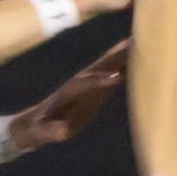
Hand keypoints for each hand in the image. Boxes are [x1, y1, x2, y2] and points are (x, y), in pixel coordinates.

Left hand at [5, 41, 129, 153]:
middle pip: (99, 67)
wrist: (34, 124)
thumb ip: (51, 131)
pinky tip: (139, 59)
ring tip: (142, 42)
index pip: (84, 84)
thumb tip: (61, 131)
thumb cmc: (37, 130)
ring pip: (107, 66)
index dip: (98, 81)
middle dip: (116, 56)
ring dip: (123, 54)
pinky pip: (112, 74)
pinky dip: (125, 65)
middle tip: (135, 44)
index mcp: (66, 93)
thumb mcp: (42, 133)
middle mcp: (78, 83)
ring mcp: (87, 84)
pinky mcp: (94, 90)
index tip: (116, 77)